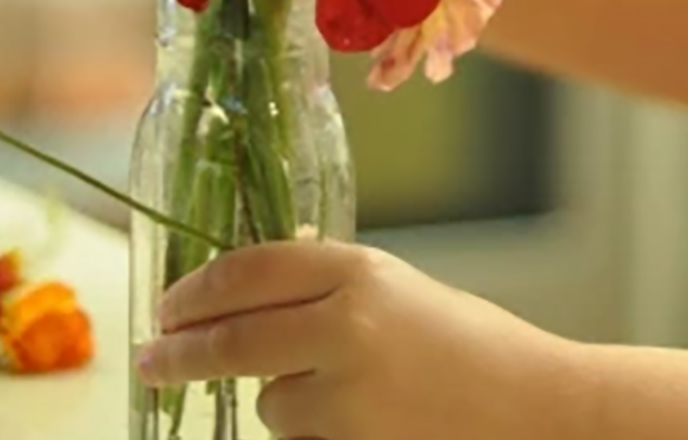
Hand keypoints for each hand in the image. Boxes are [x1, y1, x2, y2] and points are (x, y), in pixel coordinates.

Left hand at [137, 242, 592, 439]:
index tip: (168, 306)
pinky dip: (314, 428)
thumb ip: (332, 287)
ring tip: (353, 392)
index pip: (254, 268)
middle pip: (234, 336)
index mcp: (362, 270)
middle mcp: (346, 324)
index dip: (200, 288)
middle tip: (152, 358)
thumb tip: (253, 290)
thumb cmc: (472, 344)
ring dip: (283, 396)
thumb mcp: (400, 292)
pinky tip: (366, 418)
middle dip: (182, 351)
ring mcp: (346, 393)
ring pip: (271, 399)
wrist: (532, 408)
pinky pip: (301, 436)